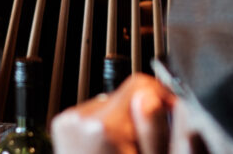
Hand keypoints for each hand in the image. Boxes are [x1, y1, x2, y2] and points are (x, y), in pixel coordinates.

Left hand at [52, 73, 172, 153]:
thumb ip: (155, 130)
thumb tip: (154, 95)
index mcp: (103, 127)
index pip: (142, 85)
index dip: (162, 99)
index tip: (169, 117)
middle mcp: (79, 120)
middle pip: (126, 94)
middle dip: (140, 115)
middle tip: (143, 145)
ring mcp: (68, 123)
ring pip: (112, 105)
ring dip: (123, 122)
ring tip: (125, 150)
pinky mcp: (64, 126)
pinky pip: (97, 114)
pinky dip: (107, 128)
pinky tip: (110, 149)